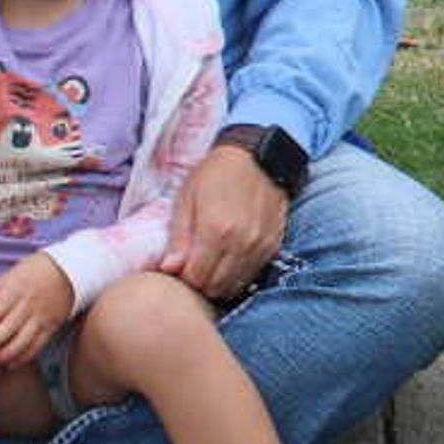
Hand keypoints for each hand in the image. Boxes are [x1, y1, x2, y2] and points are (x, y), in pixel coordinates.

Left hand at [0, 255, 73, 368]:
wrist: (68, 272)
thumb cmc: (35, 271)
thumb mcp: (14, 273)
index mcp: (17, 289)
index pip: (3, 305)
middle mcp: (29, 305)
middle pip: (11, 325)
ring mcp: (41, 317)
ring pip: (24, 339)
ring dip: (7, 353)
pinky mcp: (50, 327)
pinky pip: (37, 345)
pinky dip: (24, 356)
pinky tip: (10, 364)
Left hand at [161, 143, 290, 302]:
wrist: (258, 156)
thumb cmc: (215, 173)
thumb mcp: (187, 198)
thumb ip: (179, 237)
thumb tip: (169, 269)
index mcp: (215, 231)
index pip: (195, 278)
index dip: (182, 278)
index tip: (178, 268)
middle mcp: (241, 243)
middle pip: (215, 286)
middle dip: (200, 283)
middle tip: (192, 267)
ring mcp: (260, 246)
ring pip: (235, 285)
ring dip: (219, 282)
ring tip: (210, 264)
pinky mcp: (273, 245)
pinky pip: (252, 274)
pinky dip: (238, 274)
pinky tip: (229, 260)